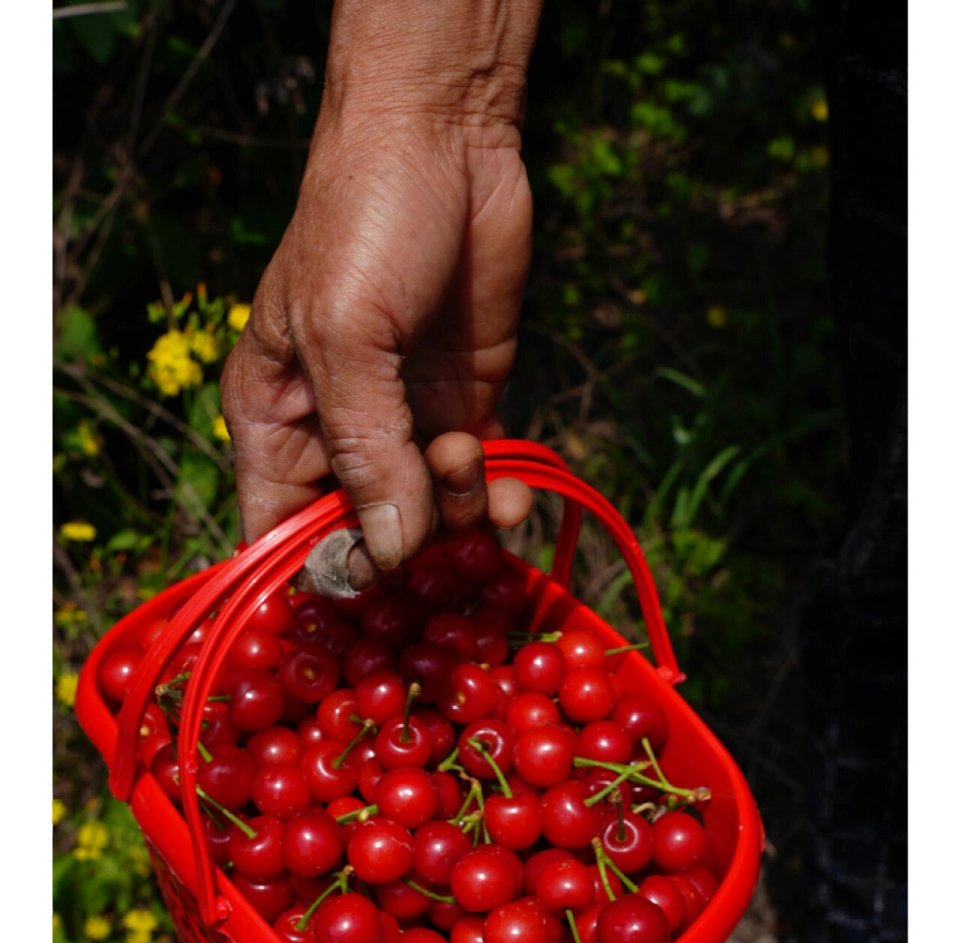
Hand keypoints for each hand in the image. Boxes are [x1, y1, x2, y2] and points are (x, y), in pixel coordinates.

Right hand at [221, 48, 536, 587]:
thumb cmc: (365, 224)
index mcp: (274, 421)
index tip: (366, 606)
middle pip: (362, 539)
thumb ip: (366, 449)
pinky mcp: (466, 407)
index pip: (278, 533)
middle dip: (403, 551)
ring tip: (467, 456)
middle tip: (438, 532)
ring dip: (456, 516)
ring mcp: (406, 425)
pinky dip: (497, 500)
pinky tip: (512, 494)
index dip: (317, 578)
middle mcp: (336, 435)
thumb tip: (389, 552)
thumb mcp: (346, 336)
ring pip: (430, 521)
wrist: (446, 141)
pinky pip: (480, 483)